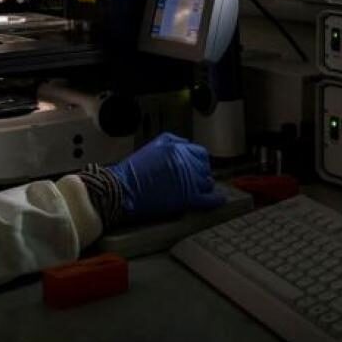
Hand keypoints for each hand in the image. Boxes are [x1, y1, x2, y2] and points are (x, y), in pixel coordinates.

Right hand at [107, 133, 223, 222]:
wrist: (123, 189)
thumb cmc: (133, 170)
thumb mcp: (152, 145)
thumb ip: (173, 140)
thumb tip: (188, 143)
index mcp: (177, 149)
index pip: (200, 153)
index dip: (200, 161)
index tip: (198, 166)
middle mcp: (185, 162)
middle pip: (205, 168)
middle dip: (202, 173)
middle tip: (196, 179)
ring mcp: (188, 181)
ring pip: (208, 182)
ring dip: (205, 186)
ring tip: (201, 189)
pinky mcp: (187, 198)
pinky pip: (210, 199)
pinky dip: (216, 200)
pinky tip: (218, 200)